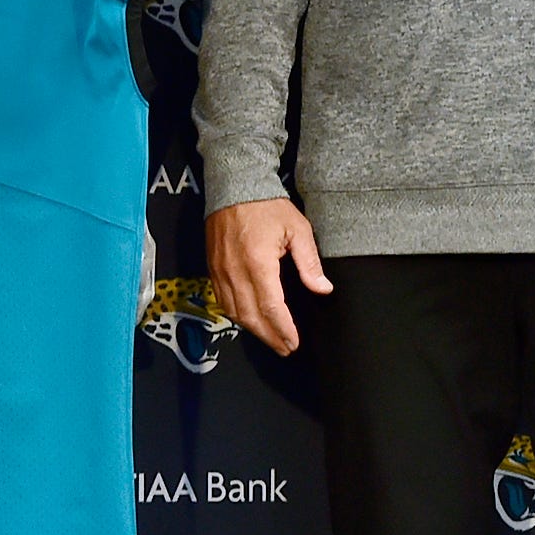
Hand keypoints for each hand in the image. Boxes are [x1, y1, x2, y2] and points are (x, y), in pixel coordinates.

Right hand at [207, 197, 333, 355]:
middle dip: (269, 336)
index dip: (283, 329)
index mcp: (258, 264)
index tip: (294, 342)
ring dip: (253, 330)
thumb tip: (323, 288)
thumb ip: (309, 262)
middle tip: (285, 348)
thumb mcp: (297, 229)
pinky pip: (222, 300)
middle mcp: (235, 272)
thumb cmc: (267, 206)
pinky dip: (236, 315)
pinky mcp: (212, 268)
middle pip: (250, 316)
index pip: (271, 308)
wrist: (234, 186)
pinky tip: (249, 320)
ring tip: (271, 339)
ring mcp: (220, 271)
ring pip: (234, 312)